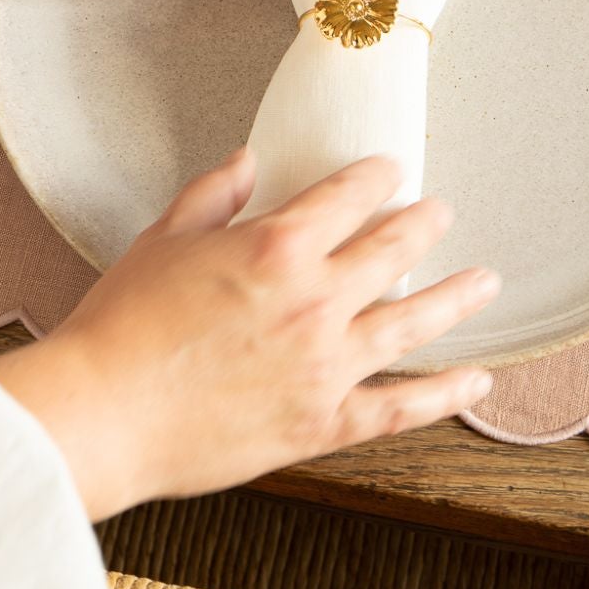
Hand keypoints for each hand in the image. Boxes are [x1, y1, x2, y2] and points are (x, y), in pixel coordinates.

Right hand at [0, 152, 497, 520]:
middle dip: (423, 224)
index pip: (347, 196)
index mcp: (275, 246)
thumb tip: (246, 163)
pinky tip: (476, 382)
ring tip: (485, 280)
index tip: (390, 169)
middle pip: (392, 251)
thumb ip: (213, 195)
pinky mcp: (323, 425)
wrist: (103, 414)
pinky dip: (445, 395)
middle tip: (442, 211)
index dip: (375, 177)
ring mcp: (326, 366)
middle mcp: (314, 300)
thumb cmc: (122, 324)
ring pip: (413, 323)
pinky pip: (400, 409)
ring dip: (456, 297)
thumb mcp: (163, 239)